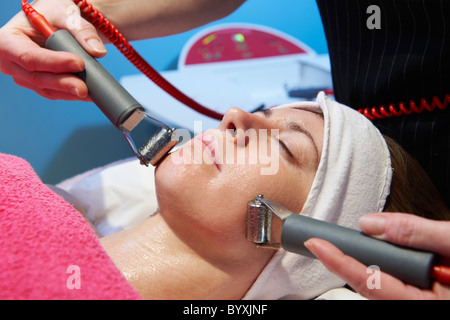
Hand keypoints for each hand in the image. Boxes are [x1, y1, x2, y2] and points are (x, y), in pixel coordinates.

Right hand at [0, 0, 106, 100]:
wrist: (55, 23)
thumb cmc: (53, 14)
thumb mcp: (65, 14)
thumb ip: (81, 30)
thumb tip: (97, 51)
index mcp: (8, 40)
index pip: (28, 56)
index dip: (53, 62)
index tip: (78, 63)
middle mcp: (12, 62)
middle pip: (37, 78)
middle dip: (63, 84)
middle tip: (84, 87)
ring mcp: (24, 76)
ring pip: (46, 89)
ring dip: (69, 92)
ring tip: (91, 92)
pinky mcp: (39, 85)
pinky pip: (55, 93)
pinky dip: (72, 94)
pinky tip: (89, 95)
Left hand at [305, 212, 449, 298]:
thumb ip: (415, 233)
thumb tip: (370, 223)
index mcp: (425, 302)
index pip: (370, 281)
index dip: (338, 260)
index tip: (315, 242)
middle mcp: (420, 307)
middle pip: (372, 288)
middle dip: (350, 264)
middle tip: (326, 243)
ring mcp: (422, 304)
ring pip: (383, 290)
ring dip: (370, 268)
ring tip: (357, 248)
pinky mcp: (426, 300)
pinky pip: (397, 289)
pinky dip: (387, 272)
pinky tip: (390, 258)